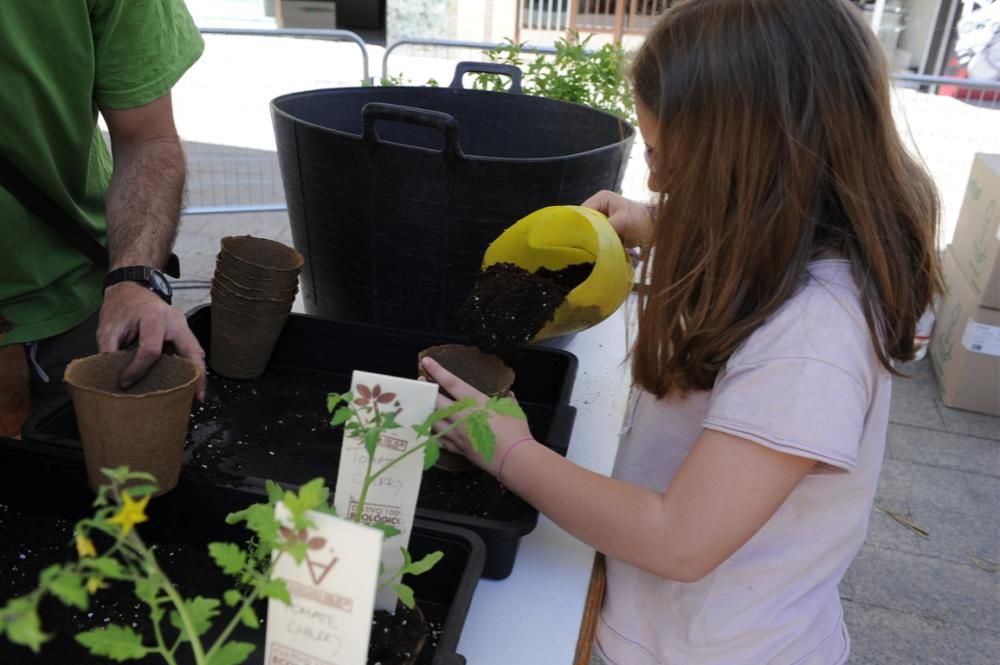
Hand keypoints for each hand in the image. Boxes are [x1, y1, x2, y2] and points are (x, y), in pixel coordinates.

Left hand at [97, 282, 206, 400]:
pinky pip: (193, 350)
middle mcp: (174, 321)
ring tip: (197, 395)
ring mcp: (183, 325)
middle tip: (196, 398)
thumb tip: (110, 380)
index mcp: (153, 318)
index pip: (151, 350)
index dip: (138, 370)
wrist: (130, 288)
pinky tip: (190, 382)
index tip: (125, 383)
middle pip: (192, 351)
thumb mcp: (106, 328)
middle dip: (195, 375)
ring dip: (198, 374)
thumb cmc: (119, 307)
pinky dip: (193, 367)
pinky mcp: (183, 330)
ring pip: (197, 351)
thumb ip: (109, 352)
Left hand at [419, 356, 533, 476]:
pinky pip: (439, 439)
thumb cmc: (515, 432)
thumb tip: (509, 396)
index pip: (452, 383)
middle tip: (420, 381)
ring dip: (426, 410)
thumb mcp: (513, 411)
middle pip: (436, 401)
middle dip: (427, 389)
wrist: (513, 459)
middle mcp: (462, 416)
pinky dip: (433, 433)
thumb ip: (508, 401)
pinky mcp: (458, 448)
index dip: (438, 371)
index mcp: (475, 403)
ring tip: (423, 403)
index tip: (426, 362)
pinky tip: (429, 430)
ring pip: (433, 420)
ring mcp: (457, 433)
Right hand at [582, 190, 652, 249]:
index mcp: (601, 198)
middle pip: (584, 222)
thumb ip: (604, 227)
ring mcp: (603, 217)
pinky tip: (599, 250)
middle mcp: (599, 205)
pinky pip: (597, 236)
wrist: (658, 229)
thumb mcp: (623, 222)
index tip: (579, 240)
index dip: (579, 226)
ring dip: (592, 240)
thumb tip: (589, 237)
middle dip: (586, 234)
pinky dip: (598, 242)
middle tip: (585, 247)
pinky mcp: (607, 228)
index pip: (581, 212)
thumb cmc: (643, 222)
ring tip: (592, 249)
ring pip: (590, 230)